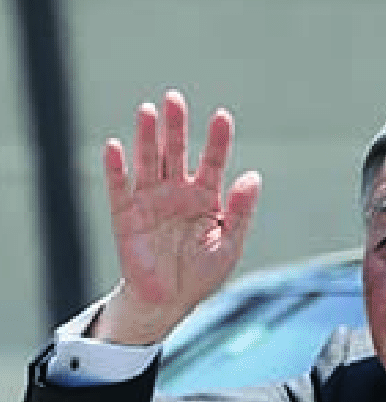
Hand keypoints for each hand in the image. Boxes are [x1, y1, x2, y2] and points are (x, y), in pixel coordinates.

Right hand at [94, 90, 261, 343]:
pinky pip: (119, 187)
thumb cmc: (201, 274)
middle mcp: (177, 191)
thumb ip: (240, 212)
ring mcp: (150, 200)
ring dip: (147, 136)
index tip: (222, 117)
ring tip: (148, 111)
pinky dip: (116, 168)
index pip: (213, 161)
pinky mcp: (126, 215)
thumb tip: (254, 177)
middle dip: (176, 126)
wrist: (168, 302)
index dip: (217, 140)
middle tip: (174, 99)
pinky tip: (115, 147)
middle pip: (176, 151)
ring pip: (148, 161)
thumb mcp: (229, 245)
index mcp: (205, 197)